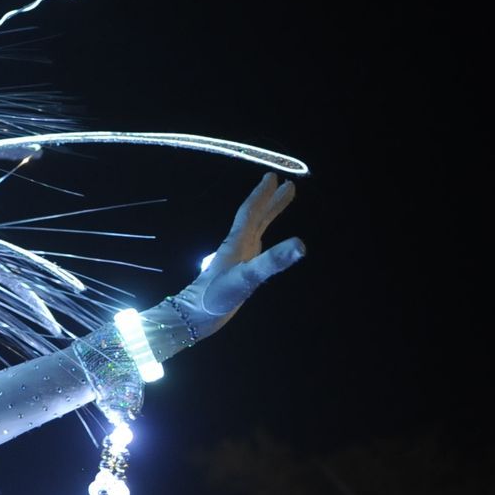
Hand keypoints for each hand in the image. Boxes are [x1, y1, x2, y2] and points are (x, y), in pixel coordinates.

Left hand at [169, 173, 305, 342]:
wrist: (193, 317)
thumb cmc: (215, 296)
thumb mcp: (247, 278)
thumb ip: (272, 261)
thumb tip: (301, 244)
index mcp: (237, 242)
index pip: (251, 212)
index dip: (263, 194)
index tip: (274, 177)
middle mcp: (237, 246)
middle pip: (255, 217)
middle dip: (270, 200)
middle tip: (287, 184)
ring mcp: (237, 258)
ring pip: (255, 229)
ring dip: (268, 214)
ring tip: (281, 202)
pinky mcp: (237, 271)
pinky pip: (255, 245)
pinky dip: (263, 235)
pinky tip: (263, 240)